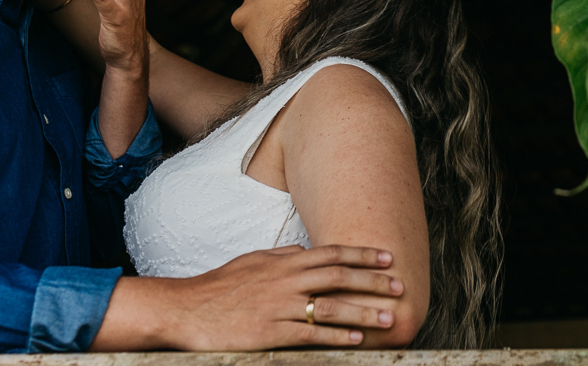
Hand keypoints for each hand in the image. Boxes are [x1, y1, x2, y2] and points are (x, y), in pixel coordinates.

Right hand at [92, 245, 403, 350]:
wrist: (187, 309)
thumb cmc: (220, 286)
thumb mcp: (253, 260)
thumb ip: (281, 254)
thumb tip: (303, 248)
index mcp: (284, 261)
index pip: (332, 254)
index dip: (361, 255)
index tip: (387, 258)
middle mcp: (286, 280)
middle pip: (338, 277)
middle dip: (372, 281)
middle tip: (399, 286)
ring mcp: (280, 306)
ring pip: (331, 306)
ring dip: (363, 312)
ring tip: (389, 317)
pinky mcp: (271, 333)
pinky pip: (311, 334)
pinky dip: (337, 336)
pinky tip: (357, 340)